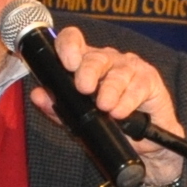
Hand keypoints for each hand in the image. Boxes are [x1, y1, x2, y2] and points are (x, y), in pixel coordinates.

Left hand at [30, 27, 185, 186]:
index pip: (74, 41)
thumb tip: (37, 95)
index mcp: (86, 64)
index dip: (68, 46)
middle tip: (84, 88)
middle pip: (95, 56)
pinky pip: (138, 86)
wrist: (145, 145)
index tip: (66, 64)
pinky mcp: (149, 80)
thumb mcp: (80, 120)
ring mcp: (130, 68)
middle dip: (88, 71)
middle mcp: (108, 61)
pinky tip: (121, 111)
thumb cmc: (112, 125)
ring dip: (110, 90)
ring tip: (105, 107)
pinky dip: (128, 100)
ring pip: (118, 72)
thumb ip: (58, 108)